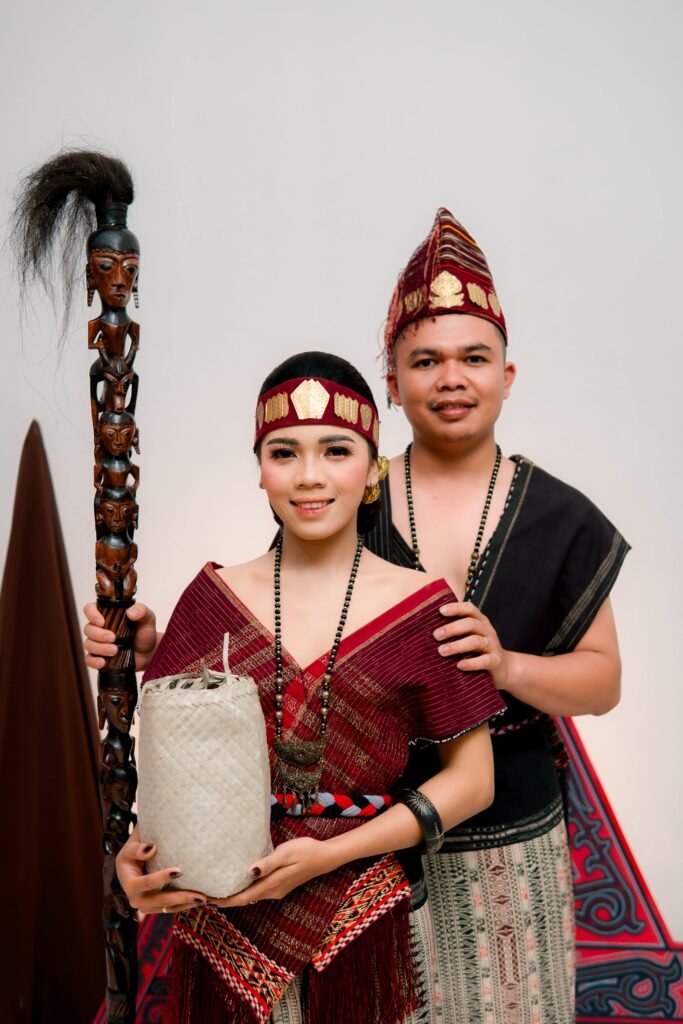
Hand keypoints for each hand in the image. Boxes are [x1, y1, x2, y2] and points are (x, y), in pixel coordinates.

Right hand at [83, 601, 158, 671]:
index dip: (91, 614)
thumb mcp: (148, 618)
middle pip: (88, 629)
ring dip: (99, 648)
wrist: (149, 653)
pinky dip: (93, 661)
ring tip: (114, 651)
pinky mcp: (99, 657)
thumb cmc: (145, 633)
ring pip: (88, 644)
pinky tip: (103, 662)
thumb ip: (141, 610)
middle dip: (98, 635)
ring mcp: (98, 643)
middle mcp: (99, 628)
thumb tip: (130, 612)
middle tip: (113, 638)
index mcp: (108, 614)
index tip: (101, 622)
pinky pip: (88, 659)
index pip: (90, 609)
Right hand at [116, 826, 206, 916]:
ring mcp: (146, 906)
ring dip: (186, 904)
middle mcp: (136, 899)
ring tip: (204, 899)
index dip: (161, 878)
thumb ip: (137, 848)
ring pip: (168, 908)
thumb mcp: (131, 846)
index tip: (179, 871)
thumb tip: (151, 848)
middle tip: (200, 895)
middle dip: (180, 898)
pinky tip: (200, 900)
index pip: (145, 883)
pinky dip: (185, 905)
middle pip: (159, 900)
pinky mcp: (156, 907)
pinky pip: (171, 908)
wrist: (131, 864)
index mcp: (129, 883)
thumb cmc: (133, 851)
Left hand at [209, 837, 336, 908]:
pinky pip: (258, 891)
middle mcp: (272, 892)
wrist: (325, 857)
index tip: (206, 900)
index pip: (242, 898)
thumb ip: (268, 863)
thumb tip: (249, 873)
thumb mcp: (286, 853)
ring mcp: (277, 890)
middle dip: (225, 899)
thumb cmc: (306, 851)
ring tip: (217, 888)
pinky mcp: (280, 885)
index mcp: (271, 885)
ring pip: (250, 896)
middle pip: (244, 899)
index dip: (224, 901)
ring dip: (234, 895)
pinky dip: (245, 890)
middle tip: (204, 894)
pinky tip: (239, 881)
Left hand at [434, 601, 510, 688]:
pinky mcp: (496, 661)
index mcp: (480, 621)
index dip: (456, 608)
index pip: (470, 609)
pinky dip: (471, 663)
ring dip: (457, 646)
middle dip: (452, 629)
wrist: (504, 669)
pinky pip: (485, 661)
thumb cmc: (479, 650)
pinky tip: (459, 665)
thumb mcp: (471, 637)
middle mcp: (487, 631)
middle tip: (435, 635)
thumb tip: (427, 629)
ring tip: (441, 651)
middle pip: (471, 624)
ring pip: (475, 641)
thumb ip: (456, 631)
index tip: (440, 611)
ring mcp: (493, 645)